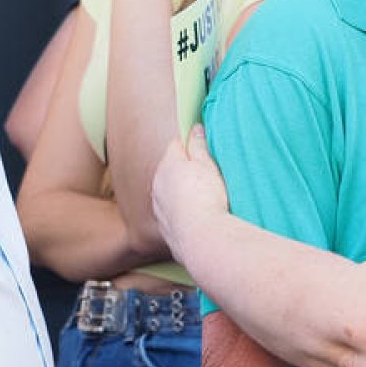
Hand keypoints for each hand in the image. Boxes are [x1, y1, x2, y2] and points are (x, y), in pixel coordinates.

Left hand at [152, 124, 229, 265]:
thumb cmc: (206, 198)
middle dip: (185, 167)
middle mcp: (157, 184)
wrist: (201, 238)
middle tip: (208, 173)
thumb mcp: (207, 166)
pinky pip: (171, 210)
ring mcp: (158, 206)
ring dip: (181, 190)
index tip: (203, 147)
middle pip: (171, 168)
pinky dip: (181, 209)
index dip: (190, 144)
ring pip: (169, 190)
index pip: (176, 144)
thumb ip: (199, 146)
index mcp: (168, 165)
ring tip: (204, 196)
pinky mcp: (163, 225)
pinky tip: (197, 214)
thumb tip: (195, 128)